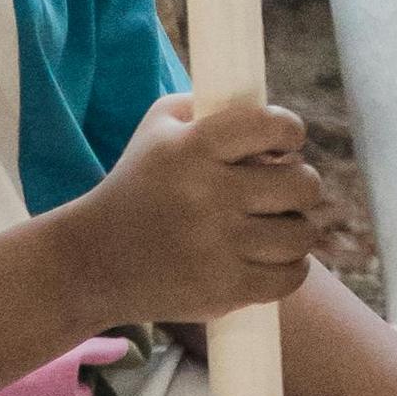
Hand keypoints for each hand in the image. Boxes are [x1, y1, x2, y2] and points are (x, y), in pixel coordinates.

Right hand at [75, 95, 322, 323]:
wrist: (93, 260)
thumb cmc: (136, 186)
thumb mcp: (157, 128)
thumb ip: (207, 105)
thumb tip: (265, 111)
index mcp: (193, 148)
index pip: (272, 125)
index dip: (289, 131)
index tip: (284, 143)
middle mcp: (209, 195)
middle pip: (303, 184)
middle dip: (299, 183)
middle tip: (282, 190)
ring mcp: (218, 246)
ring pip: (302, 233)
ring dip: (295, 228)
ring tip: (276, 226)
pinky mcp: (224, 290)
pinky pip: (290, 276)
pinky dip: (289, 266)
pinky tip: (272, 257)